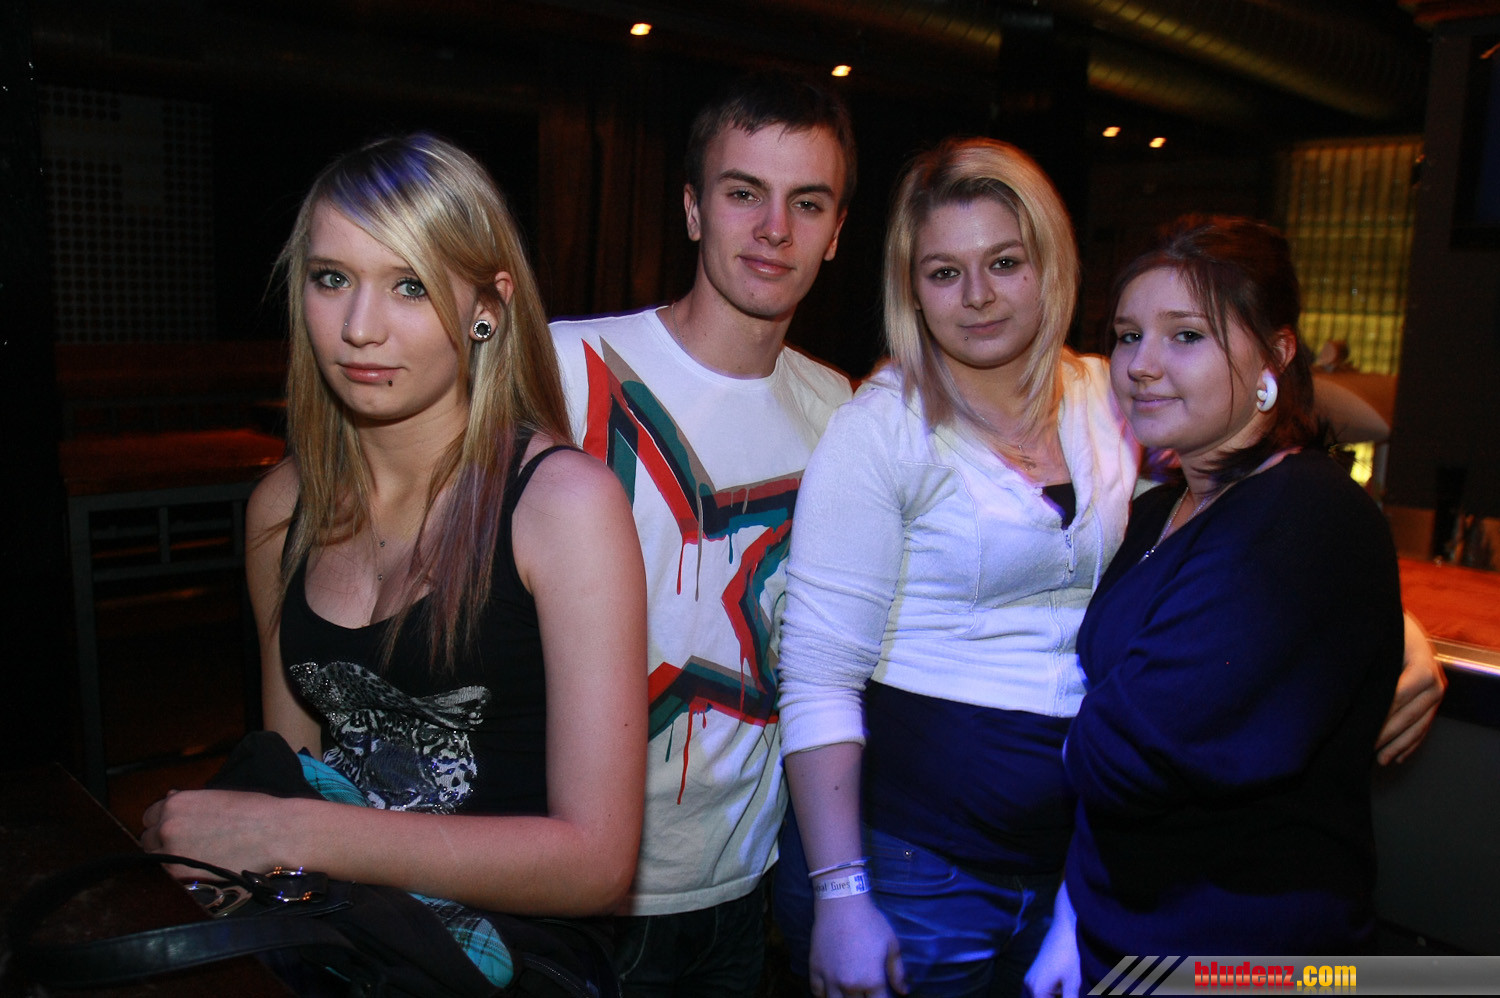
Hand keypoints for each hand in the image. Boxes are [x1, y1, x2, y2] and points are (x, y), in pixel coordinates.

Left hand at [140, 788, 288, 876]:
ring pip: (156, 859)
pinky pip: (170, 876)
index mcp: (175, 803)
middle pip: (147, 838)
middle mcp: (166, 827)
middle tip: (184, 845)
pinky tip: (200, 868)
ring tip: (194, 858)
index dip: (162, 821)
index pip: (150, 815)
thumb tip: (169, 799)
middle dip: (161, 840)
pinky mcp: (182, 877)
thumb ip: (188, 802)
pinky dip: (181, 873)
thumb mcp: (216, 797)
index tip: (174, 828)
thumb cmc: (254, 811)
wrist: (276, 834)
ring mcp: (171, 854)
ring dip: (169, 858)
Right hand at [808, 894, 906, 997]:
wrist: (842, 903)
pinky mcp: (815, 969)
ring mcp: (830, 978)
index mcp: (872, 980)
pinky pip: (817, 992)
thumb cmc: (870, 921)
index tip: (881, 996)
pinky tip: (832, 990)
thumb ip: (898, 972)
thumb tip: (904, 992)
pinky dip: (825, 995)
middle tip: (866, 992)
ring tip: (850, 993)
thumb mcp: (891, 944)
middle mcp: (850, 984)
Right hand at [1024, 887, 1078, 997]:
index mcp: (1036, 989)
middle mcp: (1029, 984)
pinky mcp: (1036, 972)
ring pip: (1044, 996)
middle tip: (1072, 991)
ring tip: (1070, 986)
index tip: (1070, 995)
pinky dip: (1055, 991)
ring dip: (1058, 996)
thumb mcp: (1073, 983)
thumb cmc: (1071, 954)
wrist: (1066, 927)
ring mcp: (1031, 977)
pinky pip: (1044, 989)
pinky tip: (1066, 984)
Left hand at [1376, 612, 1445, 765]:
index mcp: (1420, 664)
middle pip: (1409, 714)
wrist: (1399, 621)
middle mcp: (1435, 679)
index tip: (1361, 729)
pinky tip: (1399, 756)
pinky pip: (1425, 724)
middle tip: (1365, 748)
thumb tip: (1338, 684)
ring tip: (1382, 760)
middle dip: (1387, 734)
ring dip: (1400, 744)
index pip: (1398, 695)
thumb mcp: (1374, 639)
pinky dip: (1411, 742)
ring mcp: (1437, 690)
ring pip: (1419, 724)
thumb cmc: (1381, 629)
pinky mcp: (1434, 698)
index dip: (1380, 714)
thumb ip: (1363, 660)